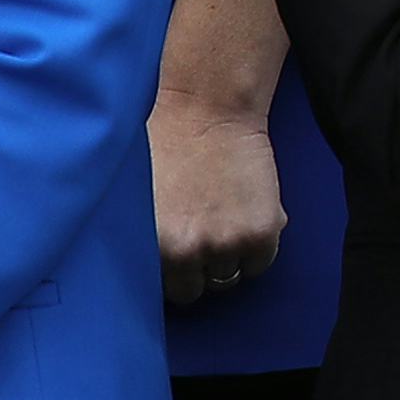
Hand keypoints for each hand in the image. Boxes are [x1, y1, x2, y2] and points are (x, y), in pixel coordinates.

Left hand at [150, 87, 286, 305]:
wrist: (208, 109)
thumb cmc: (166, 144)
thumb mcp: (138, 204)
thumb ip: (146, 242)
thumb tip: (156, 271)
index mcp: (147, 249)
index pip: (158, 290)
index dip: (169, 273)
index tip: (175, 259)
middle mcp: (184, 253)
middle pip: (194, 289)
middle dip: (197, 268)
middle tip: (201, 238)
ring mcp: (225, 244)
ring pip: (227, 277)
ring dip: (227, 257)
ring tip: (223, 224)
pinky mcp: (260, 232)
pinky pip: (260, 264)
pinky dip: (257, 248)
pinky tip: (246, 219)